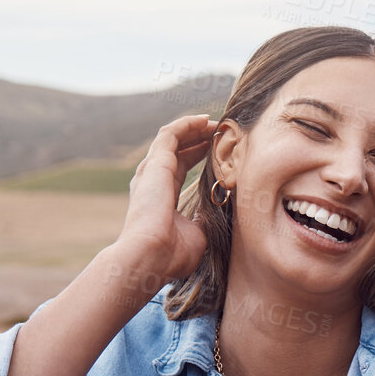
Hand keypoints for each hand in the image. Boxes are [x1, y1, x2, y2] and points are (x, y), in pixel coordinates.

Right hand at [114, 115, 217, 281]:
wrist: (151, 255)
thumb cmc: (173, 253)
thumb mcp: (198, 232)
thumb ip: (206, 218)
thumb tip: (222, 208)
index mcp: (162, 196)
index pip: (182, 167)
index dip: (201, 154)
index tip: (221, 149)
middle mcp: (154, 181)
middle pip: (178, 150)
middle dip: (200, 138)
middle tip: (223, 132)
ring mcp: (152, 171)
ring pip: (173, 138)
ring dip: (195, 128)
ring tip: (217, 124)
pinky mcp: (155, 163)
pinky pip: (170, 134)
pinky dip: (186, 124)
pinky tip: (204, 120)